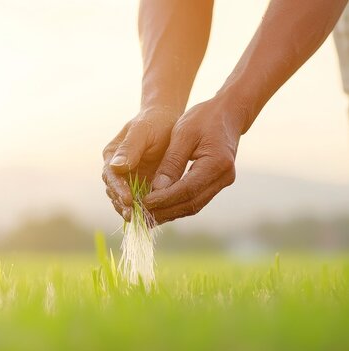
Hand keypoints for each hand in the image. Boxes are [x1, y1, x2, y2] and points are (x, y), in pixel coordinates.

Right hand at [102, 108, 178, 220]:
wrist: (168, 121)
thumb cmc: (155, 122)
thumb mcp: (142, 131)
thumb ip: (129, 148)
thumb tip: (116, 166)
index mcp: (112, 156)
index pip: (111, 176)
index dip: (118, 189)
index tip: (128, 200)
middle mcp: (117, 170)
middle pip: (115, 192)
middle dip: (123, 205)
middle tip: (134, 216)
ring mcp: (129, 179)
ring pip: (125, 200)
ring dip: (132, 211)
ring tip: (143, 221)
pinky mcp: (142, 186)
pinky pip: (140, 201)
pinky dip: (144, 210)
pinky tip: (152, 220)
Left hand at [143, 97, 245, 223]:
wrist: (228, 113)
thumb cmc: (204, 118)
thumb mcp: (183, 134)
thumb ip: (171, 162)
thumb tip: (157, 188)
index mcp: (217, 163)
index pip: (187, 189)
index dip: (164, 199)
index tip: (143, 203)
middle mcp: (224, 177)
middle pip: (191, 203)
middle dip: (165, 211)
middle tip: (141, 216)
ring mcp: (222, 182)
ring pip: (194, 205)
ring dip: (170, 212)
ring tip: (147, 217)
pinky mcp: (217, 183)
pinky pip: (195, 199)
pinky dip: (177, 205)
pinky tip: (160, 208)